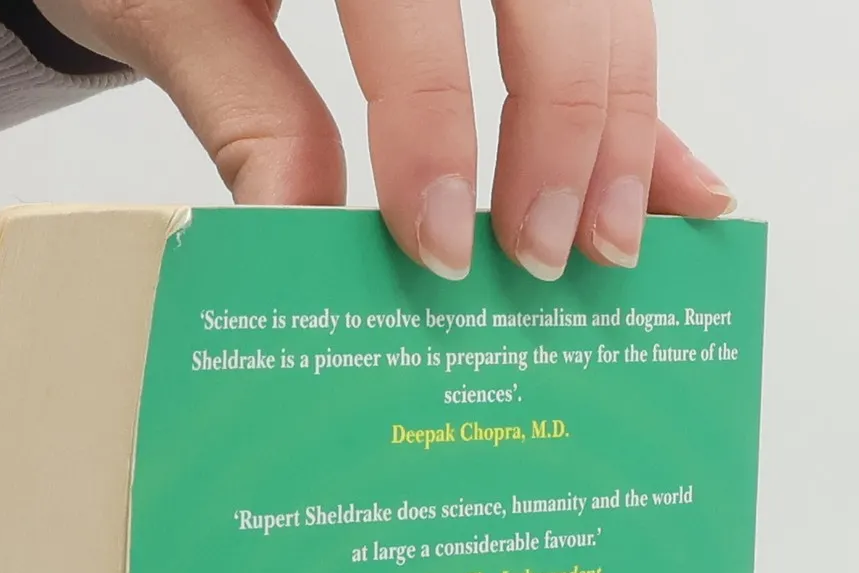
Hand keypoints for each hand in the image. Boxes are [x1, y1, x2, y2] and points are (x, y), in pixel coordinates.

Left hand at [32, 0, 733, 279]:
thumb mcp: (174, 10)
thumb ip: (246, 110)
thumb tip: (304, 235)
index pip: (415, 8)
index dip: (436, 131)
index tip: (439, 248)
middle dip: (565, 135)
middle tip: (543, 261)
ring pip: (605, 7)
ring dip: (626, 129)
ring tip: (617, 247)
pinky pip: (606, 21)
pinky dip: (642, 106)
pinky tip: (684, 184)